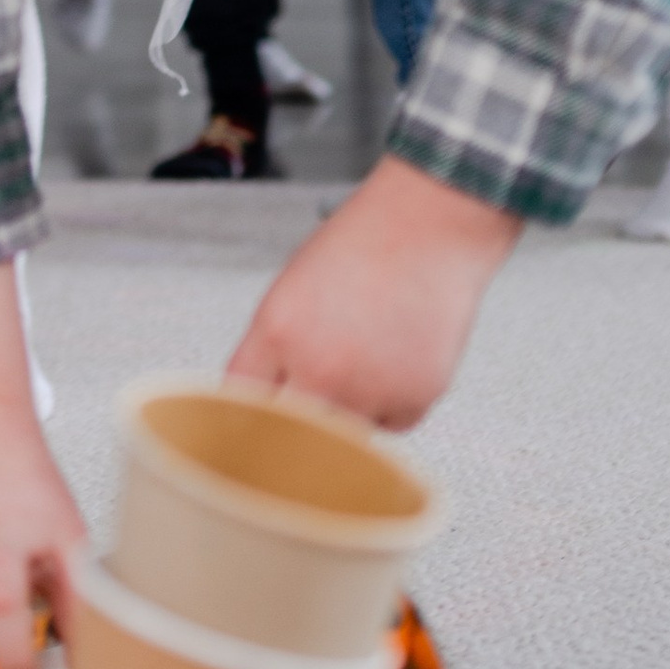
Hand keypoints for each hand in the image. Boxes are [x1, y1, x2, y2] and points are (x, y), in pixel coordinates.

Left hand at [227, 155, 519, 429]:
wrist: (427, 229)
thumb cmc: (360, 246)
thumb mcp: (289, 290)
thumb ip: (270, 349)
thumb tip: (258, 398)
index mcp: (278, 333)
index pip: (242, 401)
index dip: (243, 413)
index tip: (248, 424)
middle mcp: (320, 370)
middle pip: (287, 436)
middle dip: (289, 429)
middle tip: (302, 414)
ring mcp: (367, 391)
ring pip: (340, 438)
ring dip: (341, 417)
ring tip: (358, 361)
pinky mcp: (413, 401)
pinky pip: (387, 426)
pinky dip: (387, 406)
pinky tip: (392, 362)